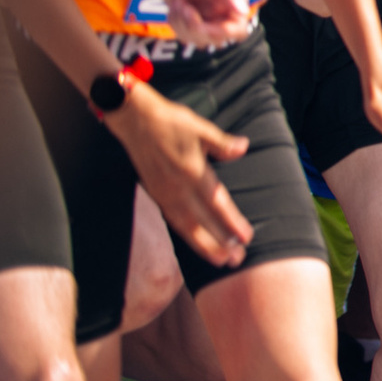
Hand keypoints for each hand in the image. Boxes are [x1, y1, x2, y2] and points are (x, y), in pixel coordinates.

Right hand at [106, 85, 252, 266]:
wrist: (134, 120)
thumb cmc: (171, 122)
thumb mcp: (200, 128)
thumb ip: (222, 143)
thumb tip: (243, 148)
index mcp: (191, 172)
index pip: (216, 203)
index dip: (231, 222)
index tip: (246, 237)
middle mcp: (176, 188)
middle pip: (200, 223)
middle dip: (219, 243)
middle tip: (237, 260)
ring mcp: (163, 192)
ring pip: (184, 226)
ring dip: (203, 244)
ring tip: (220, 259)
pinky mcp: (155, 192)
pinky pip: (172, 219)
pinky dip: (186, 233)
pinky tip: (196, 241)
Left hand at [132, 0, 250, 49]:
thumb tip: (243, 11)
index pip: (238, 28)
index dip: (221, 31)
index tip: (201, 24)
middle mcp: (222, 5)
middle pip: (218, 37)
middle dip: (198, 29)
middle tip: (186, 10)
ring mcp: (204, 11)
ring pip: (200, 38)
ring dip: (184, 26)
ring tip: (178, 3)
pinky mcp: (187, 15)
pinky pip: (186, 33)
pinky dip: (176, 24)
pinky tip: (173, 6)